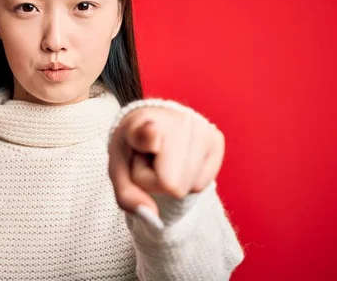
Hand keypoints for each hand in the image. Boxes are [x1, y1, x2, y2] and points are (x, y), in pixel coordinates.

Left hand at [108, 106, 224, 223]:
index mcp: (141, 123)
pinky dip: (190, 180)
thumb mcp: (120, 172)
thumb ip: (127, 196)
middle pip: (169, 185)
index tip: (150, 136)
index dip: (149, 139)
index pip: (148, 134)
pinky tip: (181, 160)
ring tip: (165, 159)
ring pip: (187, 187)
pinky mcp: (216, 138)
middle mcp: (175, 120)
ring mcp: (199, 127)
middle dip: (157, 182)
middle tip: (151, 161)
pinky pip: (202, 185)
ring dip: (173, 181)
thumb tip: (152, 215)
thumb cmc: (135, 150)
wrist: (155, 125)